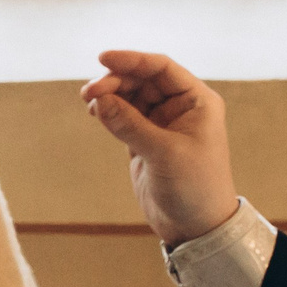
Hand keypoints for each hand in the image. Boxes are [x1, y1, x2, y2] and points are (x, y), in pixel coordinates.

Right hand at [80, 51, 239, 245]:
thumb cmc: (195, 187)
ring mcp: (161, 124)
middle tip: (89, 92)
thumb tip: (98, 100)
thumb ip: (130, 124)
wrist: (197, 226)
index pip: (161, 69)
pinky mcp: (145, 141)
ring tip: (89, 102)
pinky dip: (108, 112)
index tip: (104, 59)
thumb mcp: (164, 153)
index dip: (133, 60)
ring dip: (109, 95)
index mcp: (197, 101)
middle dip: (115, 81)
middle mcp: (180, 108)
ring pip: (130, 97)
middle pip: (142, 80)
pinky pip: (123, 117)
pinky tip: (95, 112)